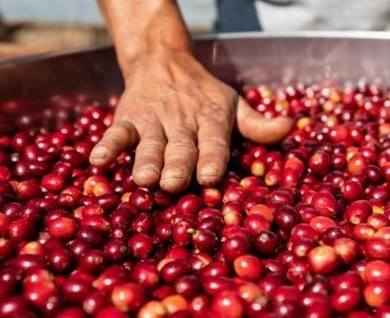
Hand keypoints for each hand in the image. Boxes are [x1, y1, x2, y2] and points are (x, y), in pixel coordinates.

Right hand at [89, 51, 292, 192]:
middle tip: (172, 184)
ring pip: (149, 143)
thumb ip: (258, 124)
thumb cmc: (204, 96)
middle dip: (177, 165)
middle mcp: (182, 121)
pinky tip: (98, 162)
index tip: (209, 177)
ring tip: (143, 179)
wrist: (164, 61)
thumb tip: (291, 127)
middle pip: (180, 146)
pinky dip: (108, 146)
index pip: (214, 142)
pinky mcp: (128, 118)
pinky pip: (117, 133)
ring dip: (145, 160)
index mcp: (211, 120)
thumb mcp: (234, 105)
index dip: (211, 159)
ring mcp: (153, 120)